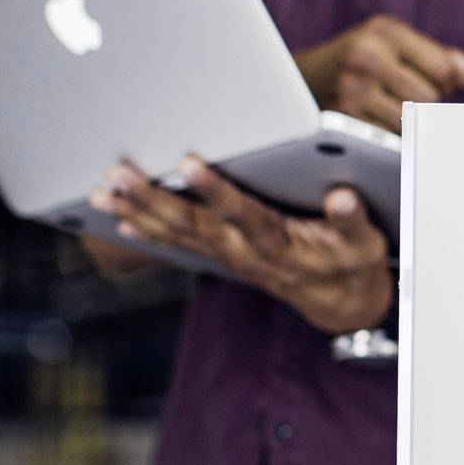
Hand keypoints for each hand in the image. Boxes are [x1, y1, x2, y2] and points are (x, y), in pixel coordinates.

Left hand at [91, 157, 391, 333]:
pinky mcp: (220, 255)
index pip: (242, 214)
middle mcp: (244, 251)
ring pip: (175, 233)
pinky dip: (144, 230)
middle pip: (191, 225)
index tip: (189, 162)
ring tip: (99, 191)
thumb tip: (343, 197)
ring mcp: (227, 256)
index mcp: (278, 243)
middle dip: (151, 198)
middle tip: (117, 175)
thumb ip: (352, 218)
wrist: (340, 302)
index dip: (215, 190)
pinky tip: (116, 217)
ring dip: (136, 211)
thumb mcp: (364, 242)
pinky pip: (175, 244)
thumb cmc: (352, 260)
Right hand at [295, 14, 463, 133]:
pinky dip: (389, 138)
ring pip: (410, 121)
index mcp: (387, 30)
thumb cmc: (361, 59)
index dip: (443, 85)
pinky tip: (377, 124)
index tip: (428, 85)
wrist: (301, 79)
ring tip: (387, 109)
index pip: (443, 69)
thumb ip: (444, 59)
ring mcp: (352, 89)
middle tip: (400, 97)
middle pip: (429, 98)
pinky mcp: (342, 119)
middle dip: (424, 105)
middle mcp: (368, 56)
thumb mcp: (398, 45)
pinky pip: (386, 139)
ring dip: (408, 124)